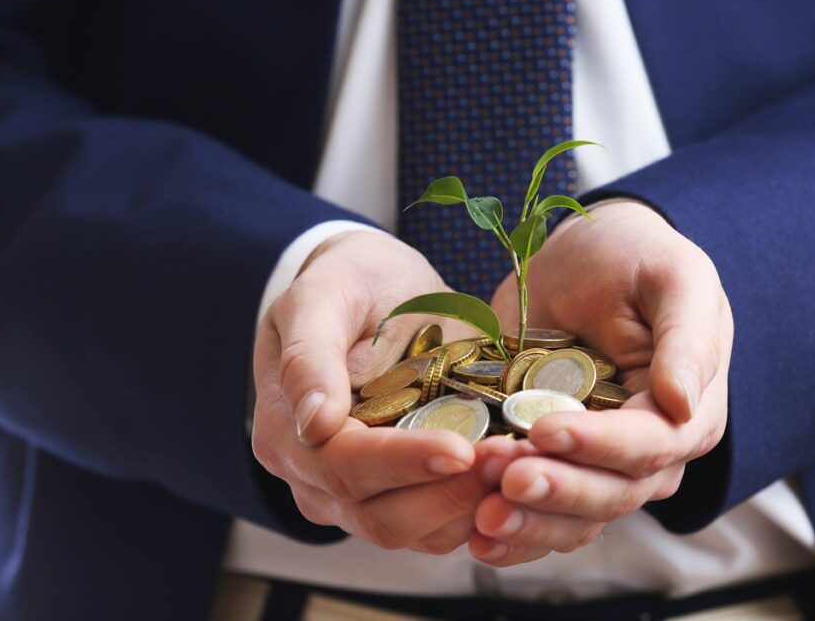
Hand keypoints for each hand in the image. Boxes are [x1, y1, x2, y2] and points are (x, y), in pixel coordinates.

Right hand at [252, 230, 493, 552]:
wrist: (375, 287)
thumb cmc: (347, 282)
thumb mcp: (321, 296)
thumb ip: (309, 356)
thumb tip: (314, 424)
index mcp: (287, 435)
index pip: (345, 467)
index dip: (404, 463)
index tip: (461, 447)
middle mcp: (317, 480)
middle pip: (382, 515)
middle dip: (451, 493)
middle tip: (512, 459)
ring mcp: (360, 496)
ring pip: (418, 532)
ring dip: (475, 506)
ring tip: (526, 465)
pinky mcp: (405, 495)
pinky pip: (443, 524)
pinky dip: (483, 507)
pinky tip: (521, 475)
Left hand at [470, 201, 732, 564]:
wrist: (585, 256)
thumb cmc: (636, 258)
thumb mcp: (675, 278)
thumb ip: (687, 338)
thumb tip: (682, 402)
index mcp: (688, 412)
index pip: (648, 446)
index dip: (597, 445)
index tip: (544, 430)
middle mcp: (650, 452)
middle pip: (610, 494)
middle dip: (554, 489)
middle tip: (498, 473)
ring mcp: (600, 465)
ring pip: (575, 518)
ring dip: (528, 519)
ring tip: (479, 512)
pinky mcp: (557, 465)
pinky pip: (543, 516)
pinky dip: (514, 534)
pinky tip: (476, 539)